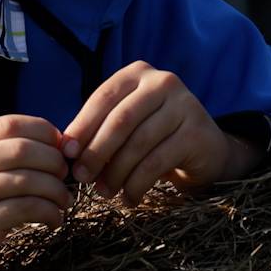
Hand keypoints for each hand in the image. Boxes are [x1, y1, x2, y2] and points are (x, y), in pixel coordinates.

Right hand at [0, 114, 73, 270]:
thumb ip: (6, 152)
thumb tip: (61, 141)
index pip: (9, 124)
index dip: (44, 132)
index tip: (60, 148)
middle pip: (21, 149)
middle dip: (53, 161)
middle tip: (64, 175)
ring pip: (27, 180)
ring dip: (56, 189)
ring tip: (63, 200)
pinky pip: (25, 209)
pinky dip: (49, 212)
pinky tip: (54, 219)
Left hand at [62, 61, 265, 204]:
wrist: (205, 149)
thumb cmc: (154, 136)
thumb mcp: (125, 124)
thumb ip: (98, 129)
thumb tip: (64, 150)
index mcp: (138, 73)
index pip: (103, 98)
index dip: (82, 127)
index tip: (66, 154)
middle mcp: (162, 82)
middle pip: (120, 120)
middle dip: (96, 152)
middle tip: (82, 178)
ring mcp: (184, 105)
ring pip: (138, 143)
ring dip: (116, 173)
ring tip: (104, 192)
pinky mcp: (196, 132)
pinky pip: (157, 162)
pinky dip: (137, 184)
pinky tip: (129, 197)